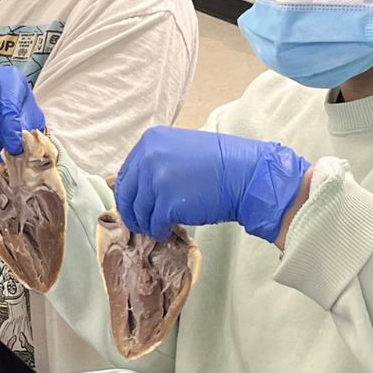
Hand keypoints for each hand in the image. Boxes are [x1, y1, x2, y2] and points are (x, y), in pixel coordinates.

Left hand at [113, 126, 310, 242]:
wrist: (246, 176)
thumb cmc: (218, 163)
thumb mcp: (179, 150)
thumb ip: (154, 161)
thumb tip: (132, 182)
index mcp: (150, 141)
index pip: (126, 174)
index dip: (128, 194)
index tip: (132, 205)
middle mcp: (149, 158)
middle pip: (127, 194)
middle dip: (132, 212)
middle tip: (139, 223)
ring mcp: (157, 181)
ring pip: (139, 211)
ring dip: (147, 223)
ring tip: (158, 227)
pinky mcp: (168, 204)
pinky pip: (154, 223)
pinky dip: (158, 230)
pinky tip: (167, 231)